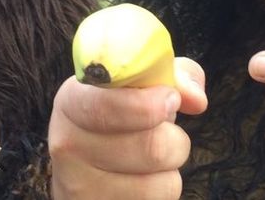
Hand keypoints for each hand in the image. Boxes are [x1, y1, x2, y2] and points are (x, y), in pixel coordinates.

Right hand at [48, 58, 206, 199]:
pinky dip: (162, 190)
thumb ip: (171, 75)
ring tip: (149, 156)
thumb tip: (196, 100)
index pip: (106, 107)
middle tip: (163, 128)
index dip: (146, 105)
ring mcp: (80, 187)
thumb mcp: (139, 83)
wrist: (88, 163)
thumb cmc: (121, 114)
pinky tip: (141, 179)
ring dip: (171, 167)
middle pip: (152, 147)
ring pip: (164, 183)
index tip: (170, 99)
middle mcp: (68, 144)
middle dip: (174, 137)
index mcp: (72, 101)